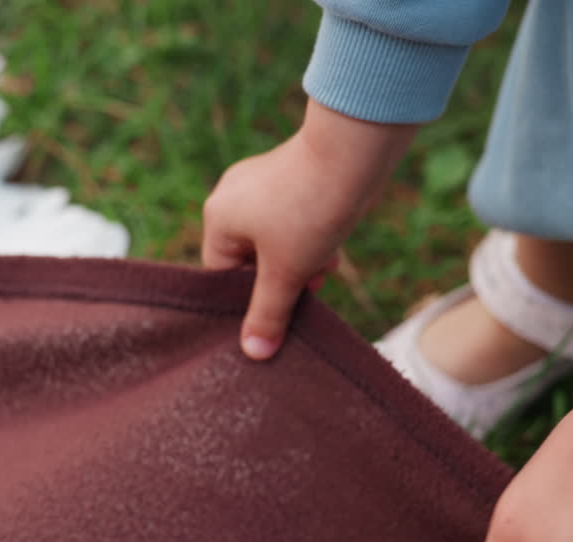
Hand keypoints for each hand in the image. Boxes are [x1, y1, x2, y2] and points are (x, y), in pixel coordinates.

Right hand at [202, 100, 416, 359]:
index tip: (278, 311)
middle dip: (282, 280)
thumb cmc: (310, 213)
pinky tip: (331, 247)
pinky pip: (291, 221)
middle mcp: (232, 196)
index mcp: (218, 217)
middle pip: (249, 261)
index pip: (221, 276)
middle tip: (309, 291)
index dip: (250, 299)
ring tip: (323, 268)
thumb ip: (268, 314)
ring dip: (300, 262)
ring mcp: (260, 184)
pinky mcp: (290, 178)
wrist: (353, 156)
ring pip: (274, 242)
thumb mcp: (287, 273)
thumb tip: (254, 354)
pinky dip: (309, 239)